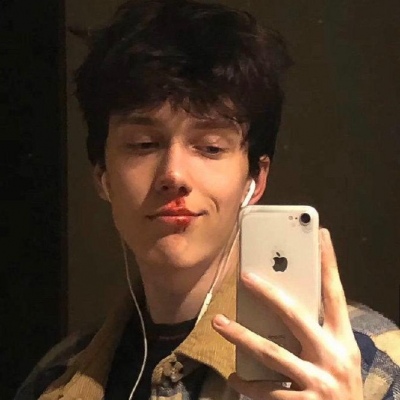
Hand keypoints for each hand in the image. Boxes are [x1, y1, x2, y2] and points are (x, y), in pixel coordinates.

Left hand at [212, 228, 362, 399]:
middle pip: (295, 315)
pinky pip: (267, 391)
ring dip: (241, 336)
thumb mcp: (339, 357)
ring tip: (218, 323)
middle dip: (268, 293)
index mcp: (343, 341)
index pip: (335, 294)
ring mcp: (319, 382)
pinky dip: (248, 384)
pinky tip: (234, 377)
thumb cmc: (342, 387)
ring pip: (271, 352)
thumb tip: (280, 306)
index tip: (319, 234)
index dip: (328, 263)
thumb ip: (317, 333)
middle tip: (245, 276)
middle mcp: (333, 357)